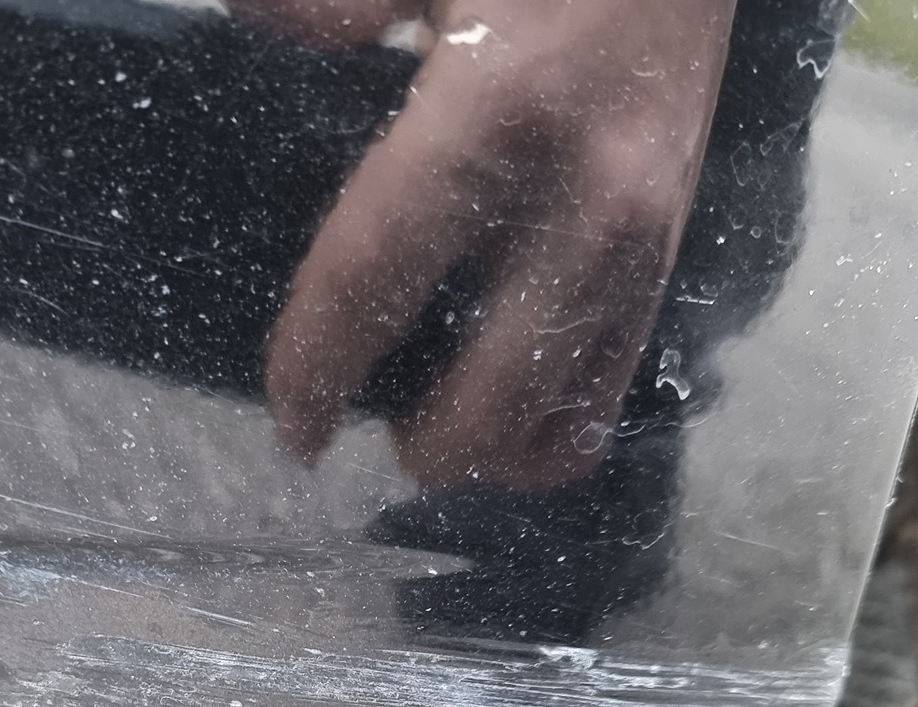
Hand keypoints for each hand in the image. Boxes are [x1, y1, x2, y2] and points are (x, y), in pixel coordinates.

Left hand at [236, 0, 735, 489]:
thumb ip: (329, 5)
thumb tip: (247, 29)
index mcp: (494, 117)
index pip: (374, 282)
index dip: (315, 369)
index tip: (293, 425)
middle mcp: (578, 205)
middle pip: (481, 403)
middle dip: (413, 444)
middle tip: (359, 418)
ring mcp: (637, 247)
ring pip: (556, 427)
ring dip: (483, 451)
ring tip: (430, 419)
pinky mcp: (671, 263)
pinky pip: (610, 399)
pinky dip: (546, 430)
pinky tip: (499, 404)